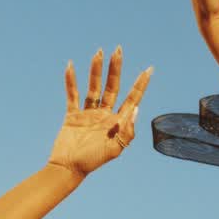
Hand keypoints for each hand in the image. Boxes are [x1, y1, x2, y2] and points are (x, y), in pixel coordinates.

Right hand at [46, 48, 153, 178]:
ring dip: (96, 70)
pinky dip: (71, 81)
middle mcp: (105, 115)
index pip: (132, 99)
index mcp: (118, 123)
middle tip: (118, 49)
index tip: (149, 69)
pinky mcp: (73, 115)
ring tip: (98, 52)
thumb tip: (136, 109)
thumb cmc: (93, 162)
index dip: (141, 84)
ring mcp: (89, 114)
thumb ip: (127, 130)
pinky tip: (71, 66)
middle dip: (116, 69)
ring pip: (94, 87)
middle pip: (112, 87)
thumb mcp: (115, 148)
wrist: (69, 168)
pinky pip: (72, 95)